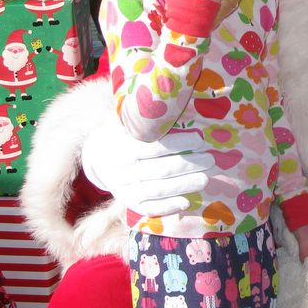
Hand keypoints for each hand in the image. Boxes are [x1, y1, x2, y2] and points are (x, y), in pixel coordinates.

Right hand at [82, 125, 217, 216]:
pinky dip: (168, 207)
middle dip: (188, 165)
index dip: (178, 144)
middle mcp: (121, 171)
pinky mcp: (129, 203)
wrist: (96, 157)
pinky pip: (150, 208)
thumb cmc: (121, 131)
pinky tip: (187, 202)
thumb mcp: (126, 119)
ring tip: (205, 179)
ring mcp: (124, 189)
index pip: (154, 147)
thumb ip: (146, 114)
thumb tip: (176, 98)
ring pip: (158, 190)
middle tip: (211, 160)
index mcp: (120, 146)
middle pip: (160, 170)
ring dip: (184, 186)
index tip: (200, 139)